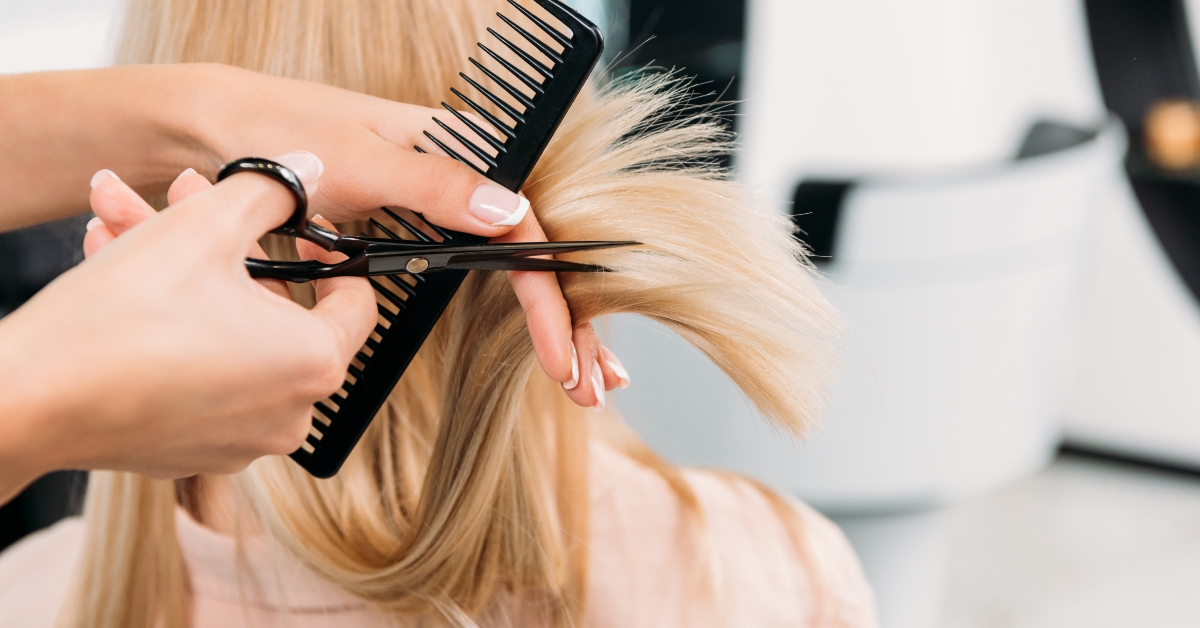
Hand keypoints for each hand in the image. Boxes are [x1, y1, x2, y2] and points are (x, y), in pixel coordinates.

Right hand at [0, 158, 374, 502]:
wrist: (28, 399)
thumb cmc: (122, 319)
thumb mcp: (205, 227)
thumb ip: (271, 192)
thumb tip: (308, 171)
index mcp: (314, 364)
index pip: (356, 302)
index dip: (329, 254)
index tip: (297, 232)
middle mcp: (288, 413)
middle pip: (272, 307)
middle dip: (220, 243)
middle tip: (179, 200)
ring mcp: (239, 438)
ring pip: (224, 331)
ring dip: (179, 270)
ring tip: (119, 223)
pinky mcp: (189, 447)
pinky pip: (196, 369)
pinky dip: (167, 322)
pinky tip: (113, 267)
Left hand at [87, 157, 633, 413]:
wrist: (219, 127)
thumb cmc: (284, 133)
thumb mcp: (360, 163)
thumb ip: (436, 184)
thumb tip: (514, 211)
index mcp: (461, 150)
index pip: (527, 235)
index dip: (550, 302)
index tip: (561, 359)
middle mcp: (462, 179)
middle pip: (534, 259)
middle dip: (571, 324)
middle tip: (592, 388)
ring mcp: (443, 205)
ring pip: (514, 272)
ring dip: (553, 325)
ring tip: (584, 380)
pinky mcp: (419, 227)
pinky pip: (478, 273)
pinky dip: (513, 315)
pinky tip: (548, 349)